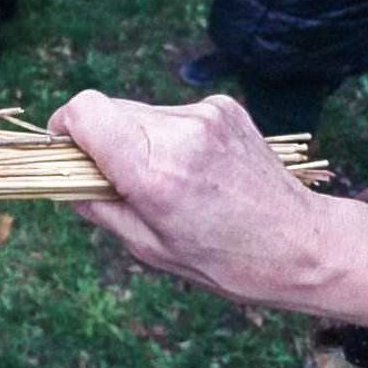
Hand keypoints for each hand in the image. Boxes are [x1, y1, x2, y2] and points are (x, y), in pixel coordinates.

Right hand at [47, 90, 320, 307]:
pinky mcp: (223, 107)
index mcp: (153, 171)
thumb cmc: (223, 259)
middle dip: (97, 139)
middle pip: (107, 110)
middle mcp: (178, 133)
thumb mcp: (148, 247)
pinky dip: (164, 135)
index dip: (64, 126)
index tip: (65, 151)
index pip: (85, 112)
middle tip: (110, 177)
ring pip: (138, 111)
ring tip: (161, 178)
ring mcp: (204, 115)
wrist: (302, 244)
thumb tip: (64, 184)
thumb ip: (99, 208)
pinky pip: (170, 112)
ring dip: (133, 137)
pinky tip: (189, 168)